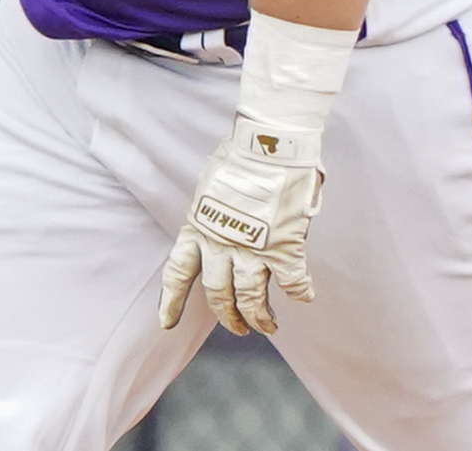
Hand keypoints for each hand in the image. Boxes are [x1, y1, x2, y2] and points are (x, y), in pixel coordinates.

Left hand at [157, 113, 323, 335]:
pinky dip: (300, 292)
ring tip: (268, 326)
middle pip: (218, 294)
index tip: (166, 323)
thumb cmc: (239, 156)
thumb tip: (223, 217)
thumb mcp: (211, 188)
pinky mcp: (283, 247)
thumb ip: (215, 211)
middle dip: (228, 317)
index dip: (172, 301)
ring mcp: (252, 248)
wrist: (266, 144)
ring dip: (260, 318)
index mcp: (198, 227)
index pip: (177, 272)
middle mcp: (220, 243)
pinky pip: (292, 282)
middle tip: (239, 328)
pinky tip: (305, 296)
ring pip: (251, 298)